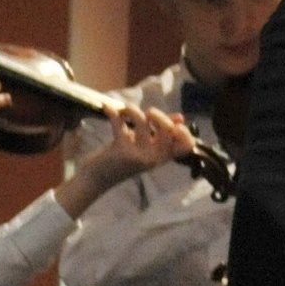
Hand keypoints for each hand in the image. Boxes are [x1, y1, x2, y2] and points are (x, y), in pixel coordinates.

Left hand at [64, 104, 194, 214]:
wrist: (98, 178)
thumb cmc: (123, 159)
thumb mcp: (145, 146)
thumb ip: (161, 132)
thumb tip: (180, 118)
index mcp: (163, 157)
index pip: (187, 145)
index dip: (185, 132)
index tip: (174, 125)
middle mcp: (155, 157)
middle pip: (167, 127)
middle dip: (158, 114)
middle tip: (147, 113)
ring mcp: (139, 154)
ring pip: (142, 120)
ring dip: (132, 110)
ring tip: (125, 110)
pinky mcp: (121, 150)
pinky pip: (119, 123)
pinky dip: (113, 112)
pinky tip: (106, 107)